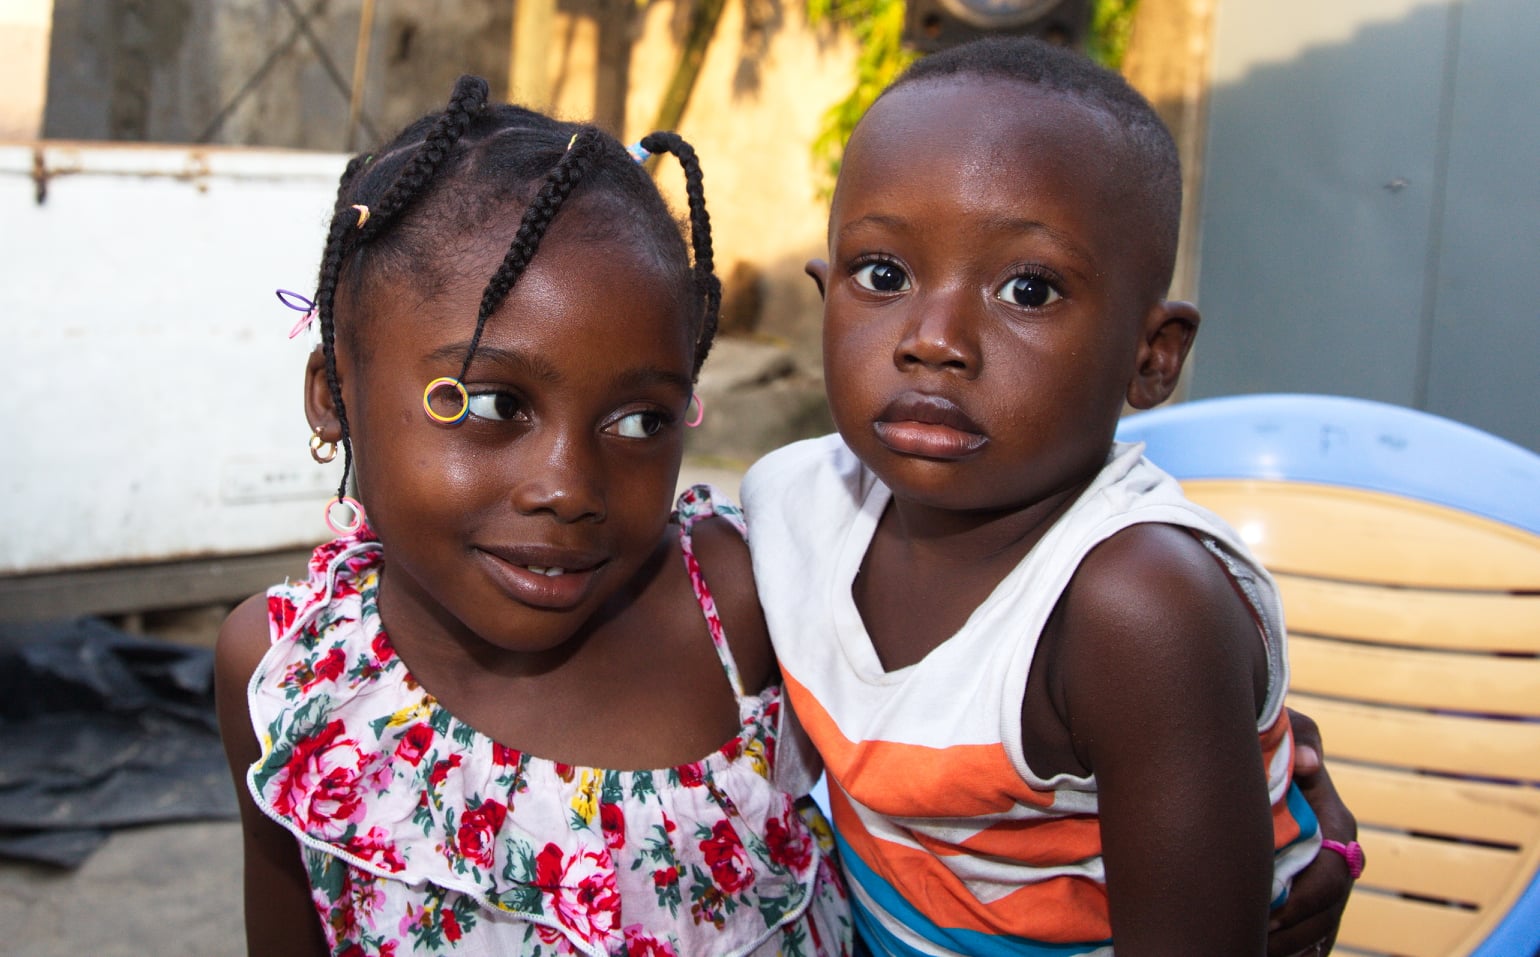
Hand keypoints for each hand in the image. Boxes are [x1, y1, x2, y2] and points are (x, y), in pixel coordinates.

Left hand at [1267, 708, 1357, 956]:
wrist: (1257, 755)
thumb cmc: (1266, 739)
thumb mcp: (1281, 727)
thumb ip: (1298, 735)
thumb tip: (1309, 761)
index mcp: (1335, 824)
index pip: (1331, 874)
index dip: (1301, 900)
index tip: (1265, 913)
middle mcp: (1339, 856)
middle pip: (1326, 911)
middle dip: (1292, 933)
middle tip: (1253, 941)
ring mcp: (1327, 878)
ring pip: (1320, 929)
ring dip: (1290, 946)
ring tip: (1250, 950)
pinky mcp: (1312, 895)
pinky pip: (1312, 937)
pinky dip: (1294, 951)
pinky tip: (1259, 952)